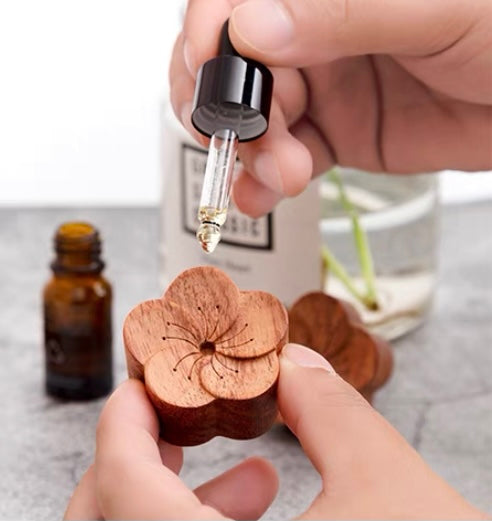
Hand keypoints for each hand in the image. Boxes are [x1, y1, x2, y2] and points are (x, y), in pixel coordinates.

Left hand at [64, 344, 485, 519]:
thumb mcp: (391, 487)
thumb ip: (330, 410)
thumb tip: (295, 364)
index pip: (119, 485)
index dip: (124, 419)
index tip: (147, 382)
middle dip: (134, 462)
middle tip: (182, 422)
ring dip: (178, 506)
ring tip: (256, 476)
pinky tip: (269, 517)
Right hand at [170, 0, 491, 216]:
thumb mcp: (435, 7)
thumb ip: (342, 13)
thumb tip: (251, 28)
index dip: (210, 32)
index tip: (206, 69)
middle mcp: (311, 31)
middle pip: (231, 66)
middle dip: (227, 105)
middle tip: (243, 135)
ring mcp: (319, 85)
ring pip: (252, 118)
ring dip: (247, 152)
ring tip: (277, 174)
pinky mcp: (333, 135)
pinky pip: (281, 158)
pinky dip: (262, 181)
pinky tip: (259, 194)